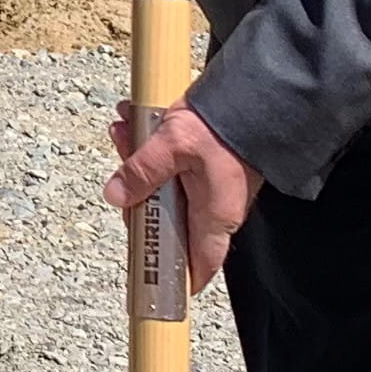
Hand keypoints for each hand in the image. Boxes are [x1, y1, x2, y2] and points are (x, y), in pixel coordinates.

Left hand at [108, 100, 262, 287]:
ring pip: (166, 185)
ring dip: (140, 161)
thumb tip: (115, 196)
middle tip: (120, 177)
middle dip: (138, 196)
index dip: (176, 278)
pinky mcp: (208, 161)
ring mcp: (211, 184)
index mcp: (214, 216)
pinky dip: (153, 144)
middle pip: (167, 219)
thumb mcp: (173, 148)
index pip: (199, 266)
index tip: (150, 279)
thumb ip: (141, 172)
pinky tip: (135, 118)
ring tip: (123, 130)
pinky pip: (174, 162)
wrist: (256, 92)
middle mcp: (214, 206)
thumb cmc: (223, 126)